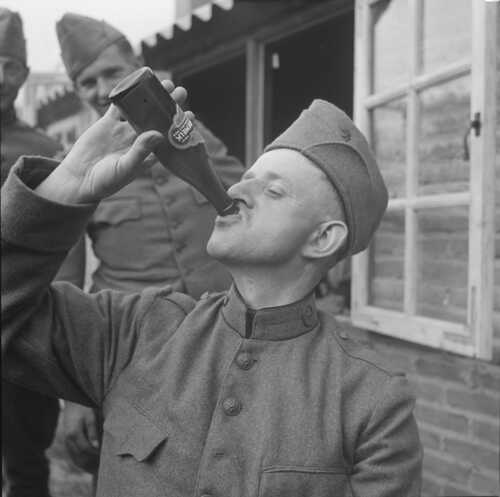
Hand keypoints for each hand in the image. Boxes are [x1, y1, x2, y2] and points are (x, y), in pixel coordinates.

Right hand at [36, 81, 190, 203]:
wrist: (79, 179)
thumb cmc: (106, 181)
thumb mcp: (125, 167)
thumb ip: (141, 151)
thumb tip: (159, 134)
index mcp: (148, 153)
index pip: (169, 137)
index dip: (180, 126)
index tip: (192, 115)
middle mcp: (138, 140)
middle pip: (158, 119)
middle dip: (169, 105)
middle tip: (182, 91)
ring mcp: (123, 130)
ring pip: (141, 109)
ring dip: (152, 96)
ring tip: (165, 83)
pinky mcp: (107, 123)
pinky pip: (119, 106)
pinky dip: (127, 94)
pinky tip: (137, 81)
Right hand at [63, 402, 99, 472]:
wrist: (73, 401)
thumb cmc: (84, 408)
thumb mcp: (90, 417)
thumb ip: (92, 432)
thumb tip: (96, 447)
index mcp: (74, 433)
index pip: (85, 449)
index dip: (95, 454)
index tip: (105, 456)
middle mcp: (68, 440)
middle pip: (79, 456)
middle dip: (91, 463)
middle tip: (102, 466)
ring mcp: (66, 441)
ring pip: (75, 458)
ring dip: (85, 464)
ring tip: (97, 468)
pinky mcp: (67, 441)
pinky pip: (73, 455)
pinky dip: (80, 461)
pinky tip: (89, 464)